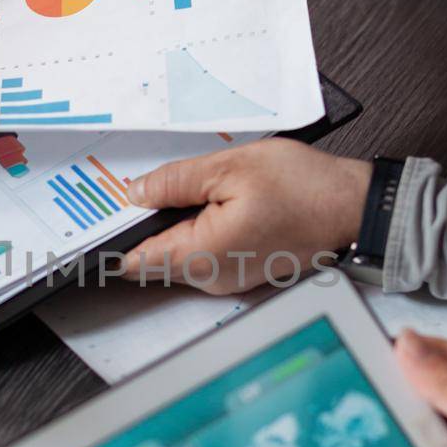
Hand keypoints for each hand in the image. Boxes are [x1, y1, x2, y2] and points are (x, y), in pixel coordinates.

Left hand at [121, 140, 371, 293]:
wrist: (354, 209)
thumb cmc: (305, 189)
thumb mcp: (231, 167)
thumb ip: (175, 182)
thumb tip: (136, 193)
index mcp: (202, 255)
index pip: (134, 262)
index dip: (109, 243)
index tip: (92, 227)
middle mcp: (211, 278)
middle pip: (152, 259)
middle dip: (142, 227)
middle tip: (140, 189)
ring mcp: (228, 279)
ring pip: (177, 256)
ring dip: (171, 226)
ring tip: (183, 191)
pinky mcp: (241, 271)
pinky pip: (203, 254)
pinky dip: (196, 230)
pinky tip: (209, 202)